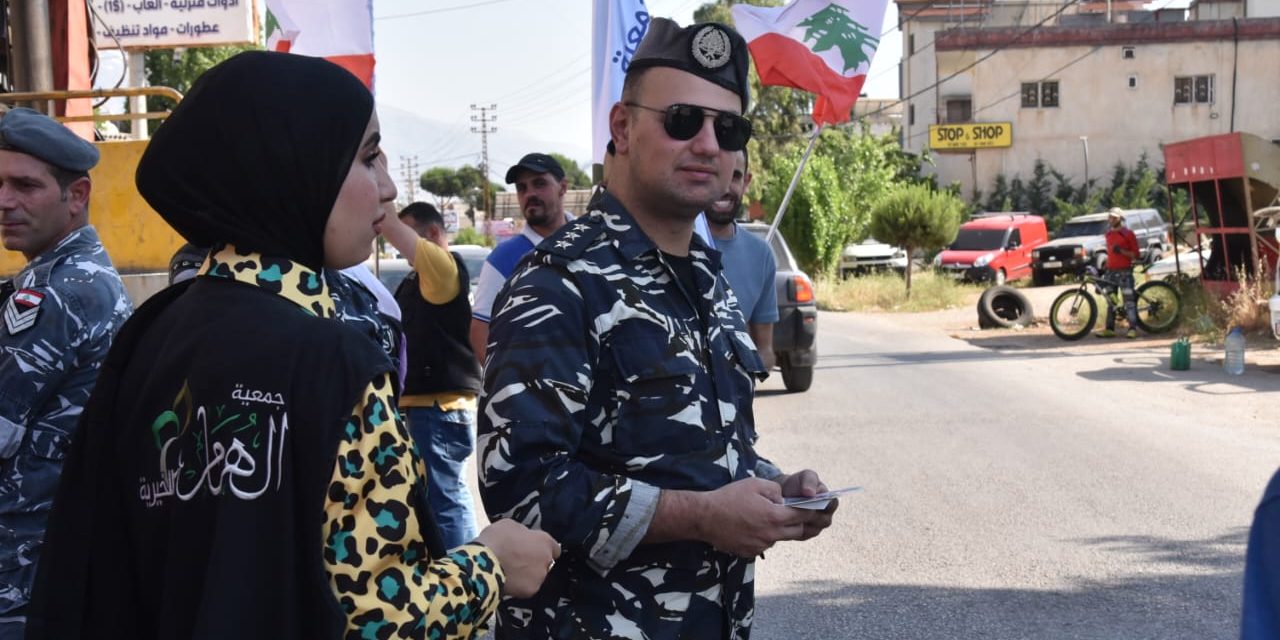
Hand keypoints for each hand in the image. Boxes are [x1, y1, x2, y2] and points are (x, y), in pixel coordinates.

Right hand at [474, 519, 560, 597]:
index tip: (532, 548)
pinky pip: (526, 587)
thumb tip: (523, 538)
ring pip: (536, 576)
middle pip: (545, 562)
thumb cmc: (497, 539)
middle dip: (535, 561)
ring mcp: (540, 578)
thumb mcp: (510, 526)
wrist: (484, 564)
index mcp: (544, 541)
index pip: (554, 547)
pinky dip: (519, 585)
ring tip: (511, 572)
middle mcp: (546, 560)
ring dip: (527, 574)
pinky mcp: (530, 592)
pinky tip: (507, 581)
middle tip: (518, 560)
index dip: (542, 548)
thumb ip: (523, 534)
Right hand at [697, 477, 813, 557]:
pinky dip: (764, 536)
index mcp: (774, 517)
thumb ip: (775, 490)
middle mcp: (771, 535)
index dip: (810, 510)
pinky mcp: (750, 552)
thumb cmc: (729, 497)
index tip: (814, 506)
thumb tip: (784, 499)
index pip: (803, 515)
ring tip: (764, 517)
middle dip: (798, 521)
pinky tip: (751, 526)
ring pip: (780, 538)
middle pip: (797, 531)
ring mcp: (760, 545)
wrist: (705, 517)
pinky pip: (765, 544)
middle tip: (792, 512)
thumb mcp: (755, 484)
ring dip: (779, 529)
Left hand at [777, 470, 837, 540]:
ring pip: (811, 528)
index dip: (821, 501)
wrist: (783, 494)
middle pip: (822, 519)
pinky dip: (793, 527)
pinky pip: (801, 534)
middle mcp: (825, 518)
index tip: (807, 496)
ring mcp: (816, 529)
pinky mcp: (804, 536)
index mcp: (830, 502)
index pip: (832, 504)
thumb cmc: (798, 484)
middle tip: (794, 505)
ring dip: (800, 520)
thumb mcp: (805, 476)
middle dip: (808, 512)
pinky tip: (785, 519)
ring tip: (787, 512)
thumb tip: (810, 493)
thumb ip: (810, 481)